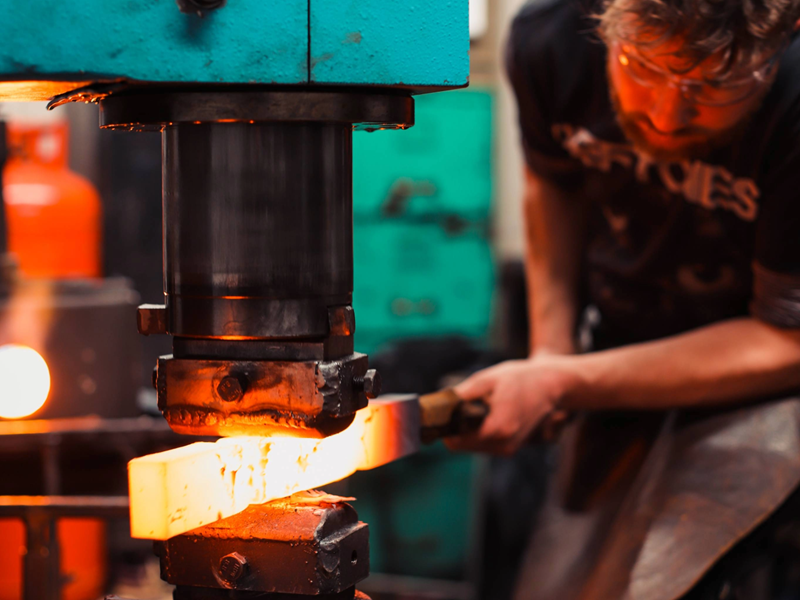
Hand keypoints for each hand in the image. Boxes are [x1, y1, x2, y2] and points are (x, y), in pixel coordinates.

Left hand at [446, 357, 575, 454]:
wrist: (550, 385)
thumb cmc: (519, 378)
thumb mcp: (487, 380)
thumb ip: (461, 395)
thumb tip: (437, 404)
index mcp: (497, 428)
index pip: (456, 441)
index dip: (444, 428)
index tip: (440, 414)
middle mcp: (503, 444)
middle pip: (461, 445)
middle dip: (454, 428)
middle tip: (453, 407)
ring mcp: (508, 449)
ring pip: (471, 447)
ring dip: (465, 431)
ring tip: (472, 408)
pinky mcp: (510, 448)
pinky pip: (483, 445)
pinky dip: (477, 433)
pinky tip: (483, 415)